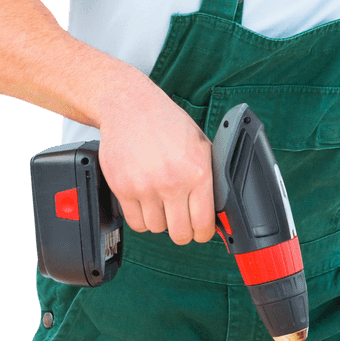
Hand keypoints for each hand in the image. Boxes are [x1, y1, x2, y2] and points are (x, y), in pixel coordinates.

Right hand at [97, 72, 214, 245]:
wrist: (130, 107)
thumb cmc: (167, 123)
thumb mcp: (201, 145)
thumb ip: (209, 177)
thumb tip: (216, 208)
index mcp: (197, 173)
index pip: (203, 224)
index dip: (203, 233)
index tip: (200, 230)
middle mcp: (172, 182)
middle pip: (179, 234)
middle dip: (182, 230)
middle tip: (180, 220)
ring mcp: (145, 187)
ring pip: (156, 229)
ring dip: (160, 221)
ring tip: (160, 202)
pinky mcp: (123, 188)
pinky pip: (135, 222)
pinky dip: (141, 218)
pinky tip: (146, 203)